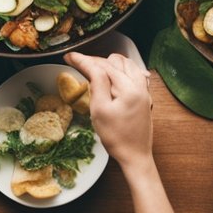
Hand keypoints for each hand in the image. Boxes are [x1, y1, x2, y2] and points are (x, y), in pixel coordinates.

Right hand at [64, 52, 152, 168]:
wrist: (135, 156)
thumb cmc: (116, 136)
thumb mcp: (100, 110)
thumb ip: (97, 83)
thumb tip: (90, 65)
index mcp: (129, 87)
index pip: (102, 66)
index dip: (84, 60)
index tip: (68, 56)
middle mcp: (139, 85)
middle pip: (115, 62)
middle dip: (95, 61)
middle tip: (78, 64)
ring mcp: (144, 90)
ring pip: (126, 64)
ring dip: (109, 63)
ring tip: (93, 69)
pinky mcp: (144, 96)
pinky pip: (133, 73)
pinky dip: (121, 70)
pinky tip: (112, 76)